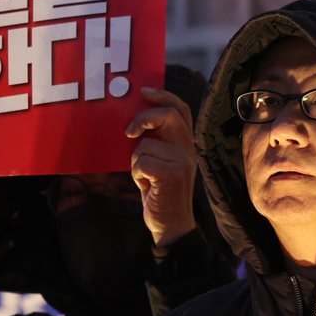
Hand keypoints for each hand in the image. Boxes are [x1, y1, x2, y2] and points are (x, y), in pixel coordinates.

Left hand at [127, 87, 198, 246]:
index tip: (144, 91)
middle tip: (128, 133)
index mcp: (185, 143)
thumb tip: (131, 124)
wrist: (170, 225)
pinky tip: (146, 186)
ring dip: (136, 162)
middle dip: (143, 119)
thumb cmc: (159, 193)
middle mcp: (187, 148)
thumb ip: (153, 143)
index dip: (163, 96)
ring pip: (144, 145)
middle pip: (166, 115)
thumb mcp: (158, 163)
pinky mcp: (171, 173)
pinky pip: (141, 162)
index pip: (180, 109)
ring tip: (145, 178)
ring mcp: (182, 160)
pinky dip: (137, 174)